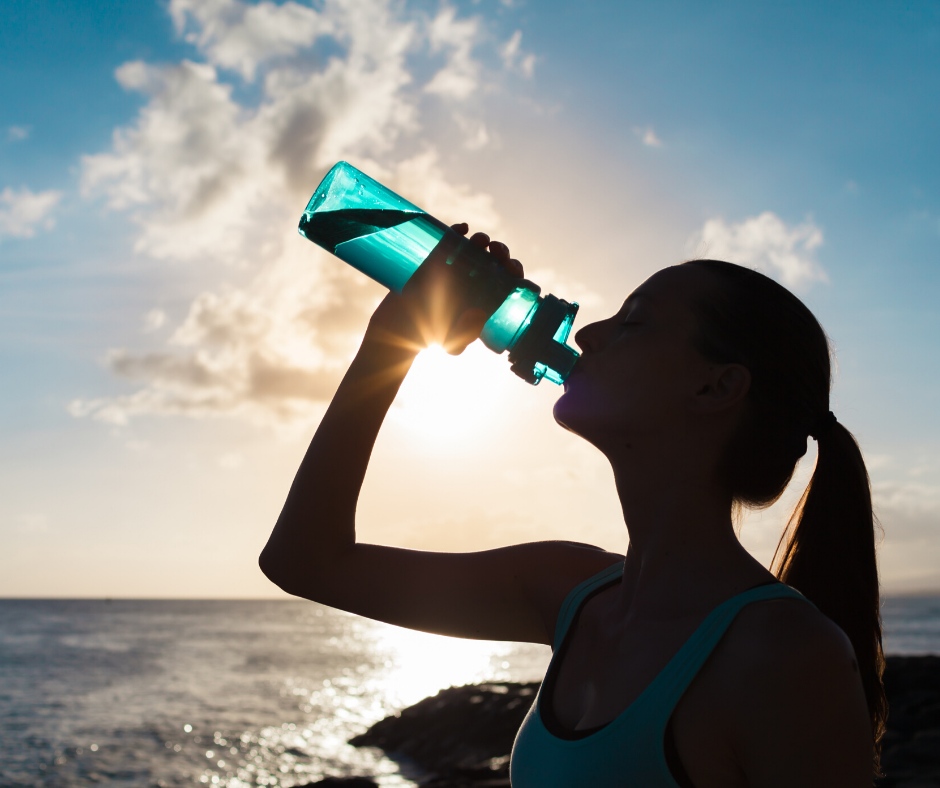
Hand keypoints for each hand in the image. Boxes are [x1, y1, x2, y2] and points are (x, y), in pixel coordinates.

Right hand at [366, 222, 524, 355]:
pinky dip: (457, 231)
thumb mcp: (451, 342)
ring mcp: (456, 269)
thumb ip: (465, 335)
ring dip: (482, 240)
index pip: (508, 281)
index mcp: (484, 298)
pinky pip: (450, 240)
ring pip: (476, 248)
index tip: (510, 268)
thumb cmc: (430, 336)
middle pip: (496, 261)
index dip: (514, 271)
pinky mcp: (436, 259)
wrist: (400, 327)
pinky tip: (463, 228)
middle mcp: (474, 281)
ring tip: (481, 241)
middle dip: (502, 253)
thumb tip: (478, 315)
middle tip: (497, 252)